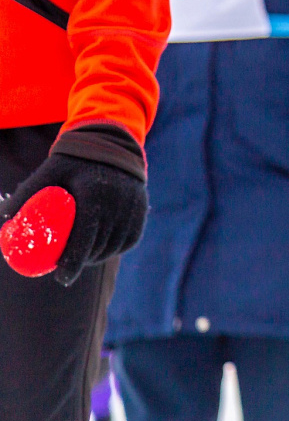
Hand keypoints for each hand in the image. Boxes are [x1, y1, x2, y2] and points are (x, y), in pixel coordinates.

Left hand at [2, 148, 146, 286]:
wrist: (109, 144)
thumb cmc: (72, 161)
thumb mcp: (48, 172)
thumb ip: (26, 194)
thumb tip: (3, 221)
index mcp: (94, 193)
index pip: (84, 238)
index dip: (73, 263)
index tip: (61, 277)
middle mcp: (118, 201)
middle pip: (99, 245)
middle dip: (82, 264)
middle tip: (66, 270)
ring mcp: (133, 206)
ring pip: (115, 245)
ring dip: (98, 258)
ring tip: (82, 261)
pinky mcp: (142, 209)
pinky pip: (130, 239)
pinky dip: (115, 249)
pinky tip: (103, 251)